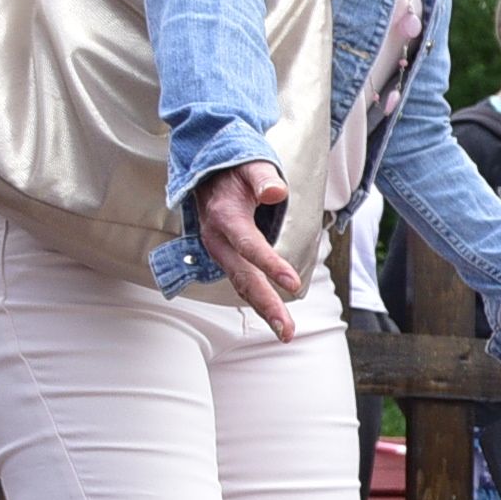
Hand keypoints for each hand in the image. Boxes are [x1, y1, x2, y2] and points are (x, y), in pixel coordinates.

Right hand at [188, 161, 306, 341]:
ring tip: (285, 333)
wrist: (208, 174)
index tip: (292, 283)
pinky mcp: (226, 258)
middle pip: (243, 276)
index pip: (249, 245)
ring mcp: (220, 252)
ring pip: (242, 285)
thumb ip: (263, 177)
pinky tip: (275, 317)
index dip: (270, 264)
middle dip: (267, 304)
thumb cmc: (234, 170)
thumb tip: (277, 191)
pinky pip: (242, 281)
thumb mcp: (250, 166)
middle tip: (287, 331)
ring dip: (264, 309)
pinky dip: (258, 300)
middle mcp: (218, 240)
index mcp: (225, 217)